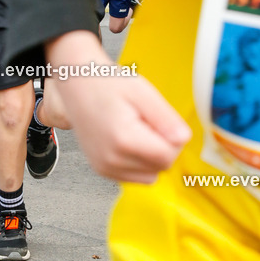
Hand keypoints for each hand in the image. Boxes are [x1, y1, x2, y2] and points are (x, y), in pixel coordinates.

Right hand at [47, 32, 190, 183]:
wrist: (76, 83)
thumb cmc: (106, 83)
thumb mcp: (143, 93)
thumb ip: (165, 119)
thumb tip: (183, 139)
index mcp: (123, 140)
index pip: (168, 157)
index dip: (173, 140)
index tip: (161, 121)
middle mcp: (111, 159)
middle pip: (160, 168)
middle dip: (163, 147)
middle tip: (147, 122)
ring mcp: (104, 167)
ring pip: (149, 176)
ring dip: (151, 157)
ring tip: (136, 131)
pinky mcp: (101, 170)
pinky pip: (135, 177)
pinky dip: (138, 162)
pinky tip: (129, 140)